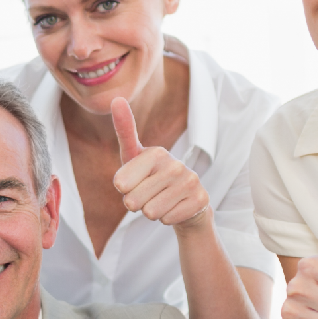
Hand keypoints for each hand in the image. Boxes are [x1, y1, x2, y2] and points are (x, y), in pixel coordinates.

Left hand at [110, 97, 209, 230]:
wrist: (185, 201)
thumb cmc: (151, 179)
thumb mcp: (133, 158)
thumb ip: (124, 133)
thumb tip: (116, 99)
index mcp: (156, 153)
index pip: (121, 183)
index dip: (123, 189)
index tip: (128, 183)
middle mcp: (175, 164)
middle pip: (133, 200)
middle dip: (135, 204)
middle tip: (147, 195)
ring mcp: (190, 181)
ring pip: (150, 212)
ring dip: (151, 212)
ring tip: (161, 201)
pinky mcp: (200, 200)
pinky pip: (167, 220)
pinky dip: (167, 219)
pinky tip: (175, 207)